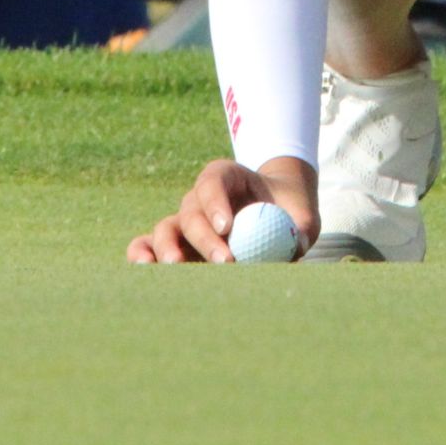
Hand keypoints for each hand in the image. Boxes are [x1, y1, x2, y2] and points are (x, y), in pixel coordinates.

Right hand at [127, 157, 318, 263]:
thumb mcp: (302, 214)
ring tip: (177, 267)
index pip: (214, 182)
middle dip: (205, 237)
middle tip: (224, 261)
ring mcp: (185, 222)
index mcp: (227, 177)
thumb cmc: (289, 210)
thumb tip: (296, 246)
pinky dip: (143, 254)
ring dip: (169, 248)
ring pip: (167, 228)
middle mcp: (200, 198)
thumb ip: (300, 227)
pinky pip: (150, 246)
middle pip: (192, 211)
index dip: (216, 203)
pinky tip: (144, 268)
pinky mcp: (177, 245)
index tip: (228, 227)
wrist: (277, 216)